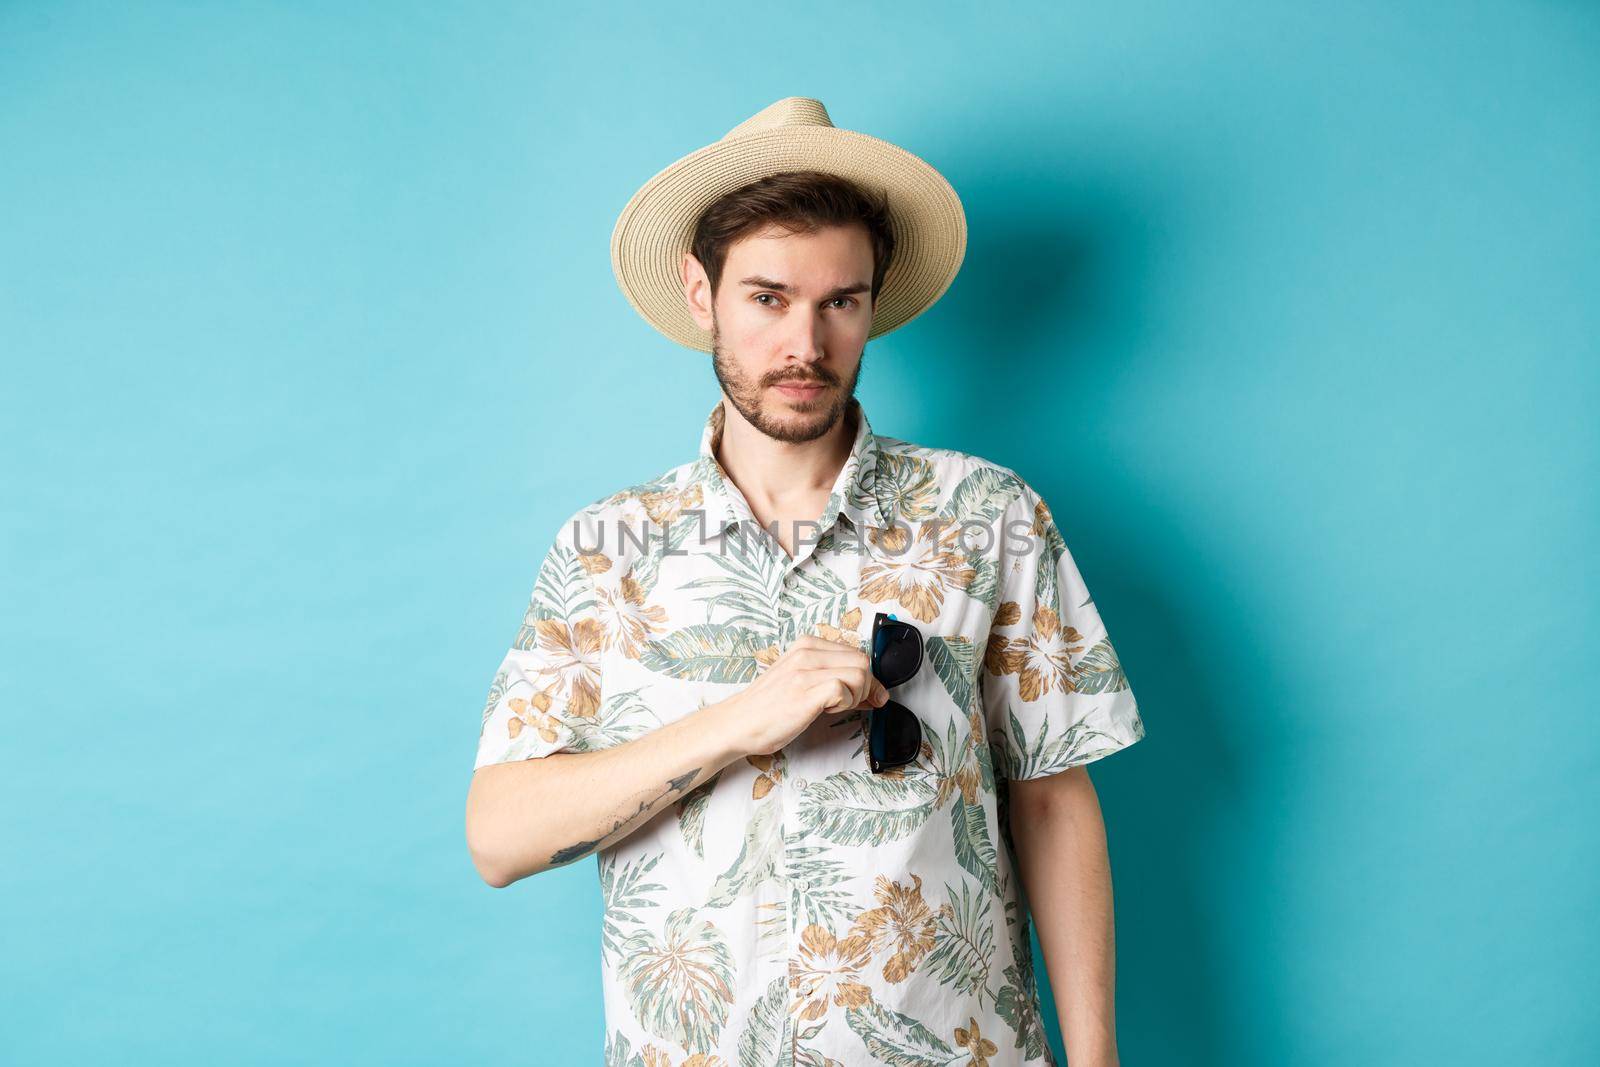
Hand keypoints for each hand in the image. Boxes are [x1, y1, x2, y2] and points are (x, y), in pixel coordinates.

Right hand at [725, 635, 889, 756]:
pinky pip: (843, 689)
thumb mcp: (801, 681)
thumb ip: (831, 678)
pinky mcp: (804, 691)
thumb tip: (873, 690)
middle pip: (862, 661)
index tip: (867, 695)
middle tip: (849, 704)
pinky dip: (844, 704)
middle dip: (865, 687)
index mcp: (806, 645)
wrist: (739, 723)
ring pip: (858, 673)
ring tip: (833, 707)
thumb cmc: (769, 707)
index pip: (855, 652)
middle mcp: (806, 652)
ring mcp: (804, 670)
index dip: (866, 678)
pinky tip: (825, 711)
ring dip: (855, 696)